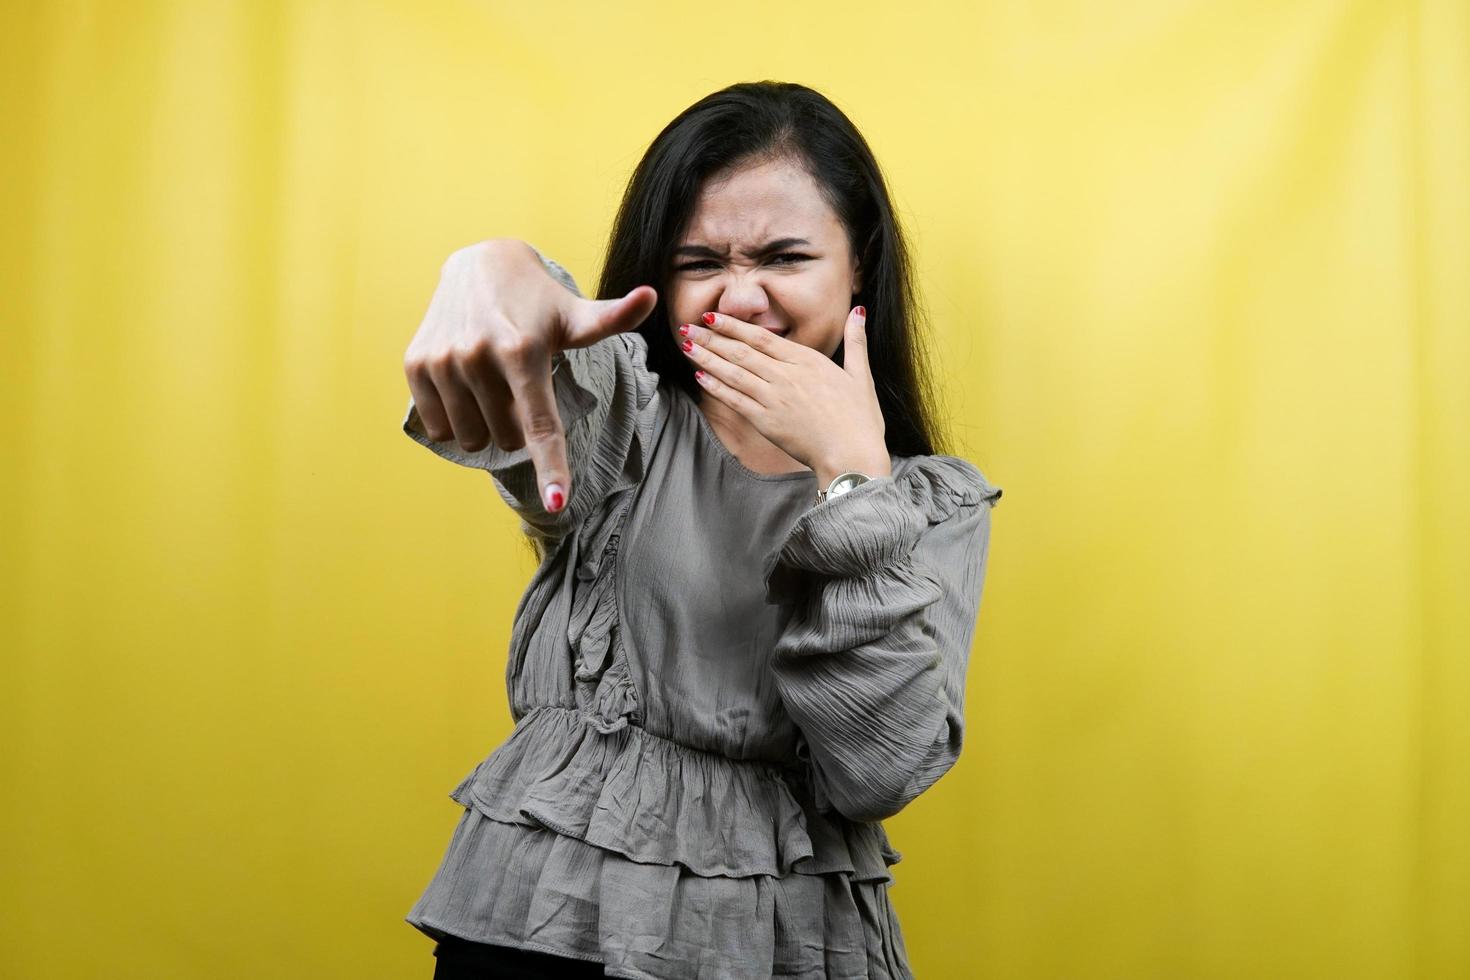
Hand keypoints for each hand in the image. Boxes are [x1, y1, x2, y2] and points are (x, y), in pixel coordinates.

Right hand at [402, 239, 657, 511]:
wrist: (478, 265)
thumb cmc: (538, 302)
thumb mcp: (575, 314)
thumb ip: (612, 318)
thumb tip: (651, 296)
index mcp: (523, 350)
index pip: (540, 424)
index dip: (551, 467)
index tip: (557, 503)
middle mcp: (478, 356)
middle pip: (507, 438)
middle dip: (515, 424)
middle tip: (517, 386)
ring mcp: (443, 361)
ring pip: (472, 439)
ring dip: (485, 425)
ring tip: (491, 385)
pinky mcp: (416, 364)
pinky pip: (438, 427)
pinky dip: (455, 419)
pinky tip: (463, 384)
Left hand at [678, 308, 890, 485]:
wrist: (852, 455)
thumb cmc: (860, 419)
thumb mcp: (861, 375)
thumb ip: (856, 341)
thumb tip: (859, 310)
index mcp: (807, 361)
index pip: (762, 338)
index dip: (733, 326)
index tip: (712, 315)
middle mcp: (786, 376)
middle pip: (741, 352)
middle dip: (712, 338)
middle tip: (687, 327)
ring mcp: (774, 399)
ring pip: (733, 373)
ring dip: (708, 358)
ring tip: (687, 346)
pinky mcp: (766, 422)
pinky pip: (735, 401)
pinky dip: (716, 387)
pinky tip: (700, 376)